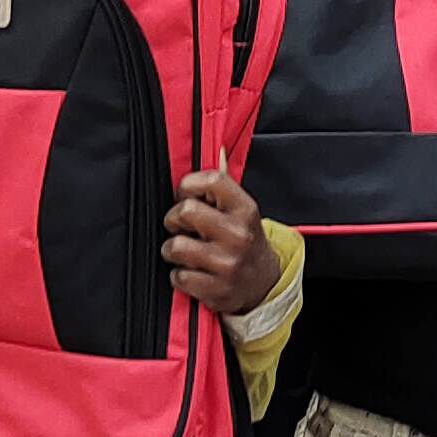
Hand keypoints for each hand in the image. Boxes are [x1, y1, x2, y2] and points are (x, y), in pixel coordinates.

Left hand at [164, 166, 285, 319]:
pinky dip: (179, 275)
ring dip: (172, 249)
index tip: (185, 196)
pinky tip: (192, 272)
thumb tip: (215, 147)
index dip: (188, 185)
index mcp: (244, 209)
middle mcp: (238, 235)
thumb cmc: (243, 240)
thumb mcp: (241, 211)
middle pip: (186, 211)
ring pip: (176, 246)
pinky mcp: (216, 290)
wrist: (264, 284)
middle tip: (179, 226)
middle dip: (174, 219)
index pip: (211, 179)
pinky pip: (178, 276)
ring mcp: (227, 264)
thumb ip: (222, 187)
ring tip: (182, 251)